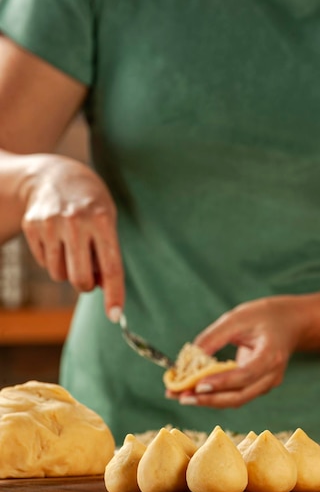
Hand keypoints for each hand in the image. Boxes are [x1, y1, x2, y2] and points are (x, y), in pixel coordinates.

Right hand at [21, 154, 123, 319]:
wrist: (55, 175)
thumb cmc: (90, 203)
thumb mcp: (107, 220)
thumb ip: (106, 254)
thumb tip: (99, 287)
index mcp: (102, 220)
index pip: (110, 266)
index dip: (114, 294)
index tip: (115, 315)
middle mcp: (76, 222)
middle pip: (80, 279)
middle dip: (86, 285)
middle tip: (88, 276)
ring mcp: (51, 224)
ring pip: (59, 275)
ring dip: (67, 271)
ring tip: (72, 248)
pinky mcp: (32, 226)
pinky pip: (45, 264)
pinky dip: (53, 259)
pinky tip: (57, 239)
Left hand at [166, 296, 308, 407]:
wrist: (290, 322)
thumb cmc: (264, 316)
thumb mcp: (237, 318)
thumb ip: (214, 337)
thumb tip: (189, 357)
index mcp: (271, 355)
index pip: (245, 374)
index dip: (221, 382)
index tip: (197, 384)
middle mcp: (272, 375)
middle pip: (239, 395)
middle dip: (208, 399)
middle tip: (180, 397)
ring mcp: (267, 384)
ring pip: (236, 399)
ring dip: (208, 400)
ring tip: (180, 396)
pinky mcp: (258, 386)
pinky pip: (236, 395)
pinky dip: (215, 395)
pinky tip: (194, 391)